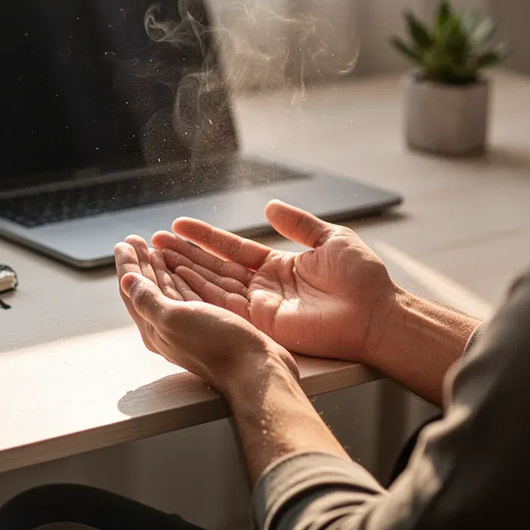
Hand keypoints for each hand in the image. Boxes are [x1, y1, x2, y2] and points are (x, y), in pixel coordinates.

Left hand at [115, 235, 298, 392]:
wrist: (255, 368)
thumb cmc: (216, 344)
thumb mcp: (175, 318)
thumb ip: (148, 300)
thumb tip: (126, 280)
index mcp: (154, 328)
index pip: (133, 291)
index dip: (128, 265)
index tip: (124, 242)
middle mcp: (168, 328)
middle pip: (147, 289)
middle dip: (140, 263)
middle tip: (135, 240)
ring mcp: (189, 326)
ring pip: (167, 291)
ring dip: (159, 268)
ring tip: (154, 249)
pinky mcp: (209, 324)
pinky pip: (187, 295)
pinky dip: (181, 278)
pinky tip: (183, 270)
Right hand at [150, 200, 398, 365]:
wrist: (377, 312)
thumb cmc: (362, 278)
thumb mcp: (329, 238)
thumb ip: (297, 224)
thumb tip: (270, 206)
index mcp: (278, 267)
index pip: (232, 249)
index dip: (205, 238)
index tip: (178, 226)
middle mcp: (264, 288)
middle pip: (215, 268)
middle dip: (183, 255)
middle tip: (153, 242)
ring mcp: (261, 307)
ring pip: (213, 286)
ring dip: (184, 271)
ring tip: (154, 256)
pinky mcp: (262, 323)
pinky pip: (225, 304)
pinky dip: (200, 291)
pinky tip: (177, 277)